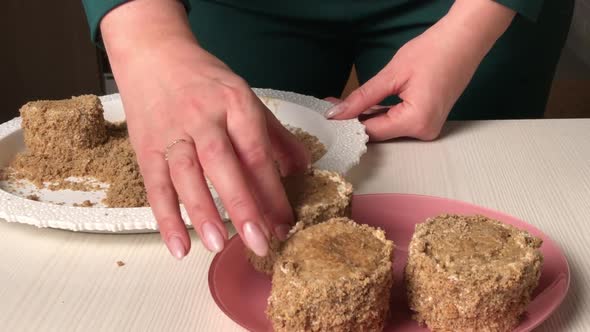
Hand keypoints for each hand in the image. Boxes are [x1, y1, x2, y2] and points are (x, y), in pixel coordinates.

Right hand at [101, 0, 308, 258]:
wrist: (153, 52)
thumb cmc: (205, 79)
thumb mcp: (245, 96)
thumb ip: (275, 134)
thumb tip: (303, 168)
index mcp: (235, 104)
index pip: (256, 152)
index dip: (272, 189)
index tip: (286, 222)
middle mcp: (204, 118)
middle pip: (223, 164)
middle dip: (242, 205)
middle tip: (259, 242)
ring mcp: (172, 132)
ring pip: (186, 175)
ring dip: (202, 212)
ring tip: (218, 244)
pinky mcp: (146, 146)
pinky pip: (155, 185)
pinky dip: (165, 217)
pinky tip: (178, 246)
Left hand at [327, 0, 514, 140]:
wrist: (465, 39)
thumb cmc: (434, 52)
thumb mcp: (391, 74)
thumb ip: (362, 98)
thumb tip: (337, 114)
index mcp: (416, 122)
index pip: (371, 132)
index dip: (347, 124)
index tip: (327, 116)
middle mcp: (424, 132)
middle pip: (379, 132)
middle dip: (354, 120)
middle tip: (331, 106)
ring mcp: (428, 128)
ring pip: (387, 128)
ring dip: (366, 117)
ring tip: (342, 104)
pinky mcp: (428, 120)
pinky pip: (398, 121)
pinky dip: (381, 113)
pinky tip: (364, 106)